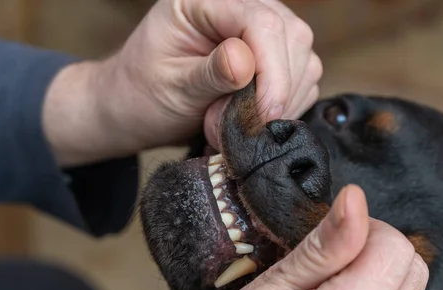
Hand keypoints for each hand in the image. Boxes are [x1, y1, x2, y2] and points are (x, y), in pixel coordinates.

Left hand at [43, 0, 321, 165]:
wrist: (138, 108)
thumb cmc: (144, 93)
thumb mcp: (171, 86)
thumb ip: (210, 73)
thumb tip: (246, 62)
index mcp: (206, 1)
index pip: (261, 22)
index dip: (272, 72)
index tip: (267, 115)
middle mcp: (240, 7)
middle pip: (292, 39)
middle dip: (273, 91)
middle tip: (231, 124)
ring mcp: (261, 32)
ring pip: (304, 61)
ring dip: (276, 104)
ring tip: (229, 122)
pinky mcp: (273, 58)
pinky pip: (303, 81)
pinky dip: (282, 108)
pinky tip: (247, 119)